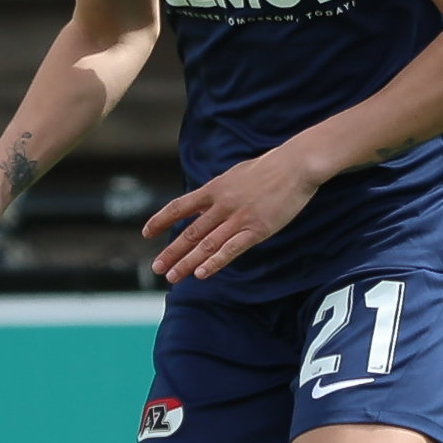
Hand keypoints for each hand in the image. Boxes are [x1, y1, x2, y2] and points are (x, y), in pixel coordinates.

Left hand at [143, 142, 327, 281]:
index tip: (147, 233)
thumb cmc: (269, 168)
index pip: (179, 206)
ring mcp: (238, 218)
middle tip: (157, 268)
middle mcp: (221, 205)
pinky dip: (214, 262)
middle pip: (190, 232)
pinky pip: (231, 249)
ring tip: (173, 277)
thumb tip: (203, 203)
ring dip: (187, 262)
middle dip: (171, 252)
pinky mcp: (256, 229)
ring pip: (206, 244)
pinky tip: (201, 273)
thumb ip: (218, 192)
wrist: (295, 166)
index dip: (160, 220)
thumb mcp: (235, 175)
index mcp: (214, 189)